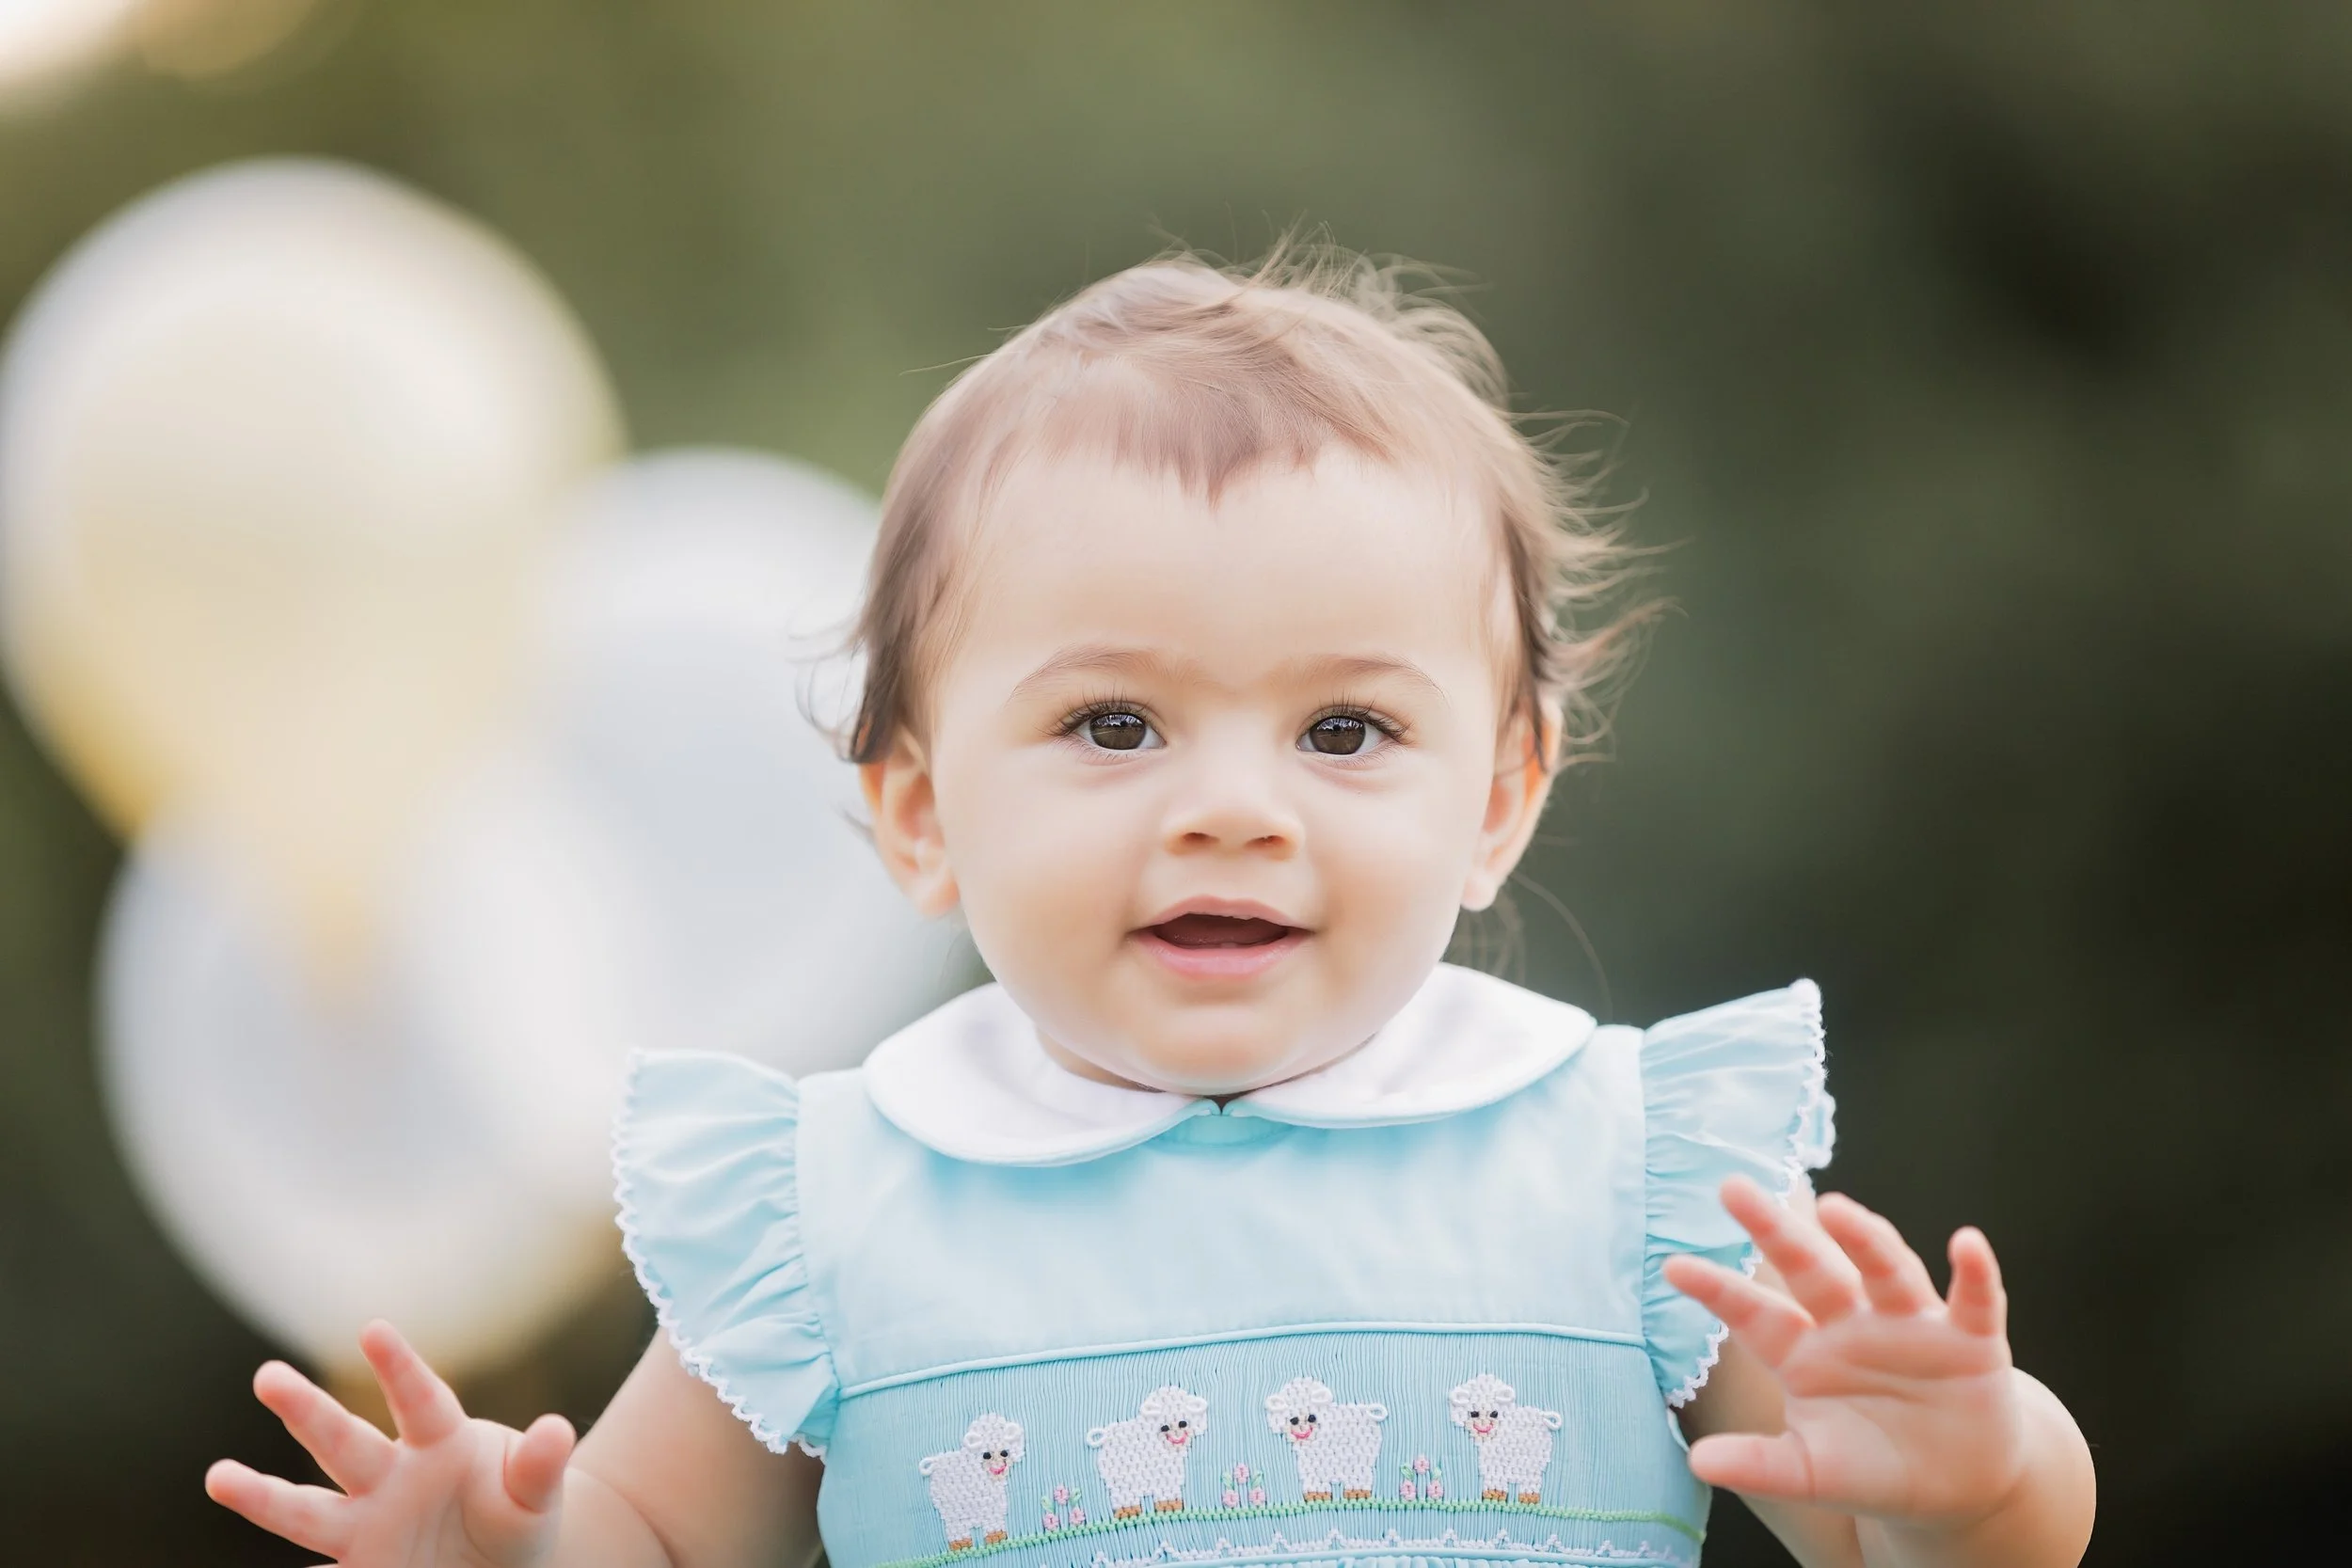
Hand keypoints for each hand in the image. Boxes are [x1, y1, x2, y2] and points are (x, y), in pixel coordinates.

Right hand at [206, 1320, 576, 1565]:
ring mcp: (366, 1525)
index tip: (374, 1328)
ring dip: (263, 1495)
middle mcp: (391, 1477)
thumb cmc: (517, 1512)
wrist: (503, 1561)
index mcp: (441, 1444)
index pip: (420, 1400)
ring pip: (307, 1510)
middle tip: (268, 1375)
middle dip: (308, 1410)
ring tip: (217, 1476)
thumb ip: (540, 1466)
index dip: (399, 1366)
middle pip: (345, 1442)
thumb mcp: (537, 1495)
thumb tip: (558, 1429)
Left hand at [1663, 1177, 2025, 1527]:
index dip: (1718, 1292)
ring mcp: (1909, 1326)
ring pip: (1884, 1270)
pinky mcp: (1970, 1340)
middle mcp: (1850, 1325)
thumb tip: (1698, 1462)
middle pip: (1810, 1269)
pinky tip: (1967, 1243)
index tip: (1672, 1267)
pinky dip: (1974, 1272)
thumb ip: (1760, 1465)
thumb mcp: (1811, 1472)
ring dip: (1863, 1239)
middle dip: (1775, 1230)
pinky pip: (1974, 1300)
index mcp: (1804, 1353)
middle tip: (1732, 1188)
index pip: (1754, 1315)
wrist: (1957, 1485)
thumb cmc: (1872, 1467)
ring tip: (1834, 1209)